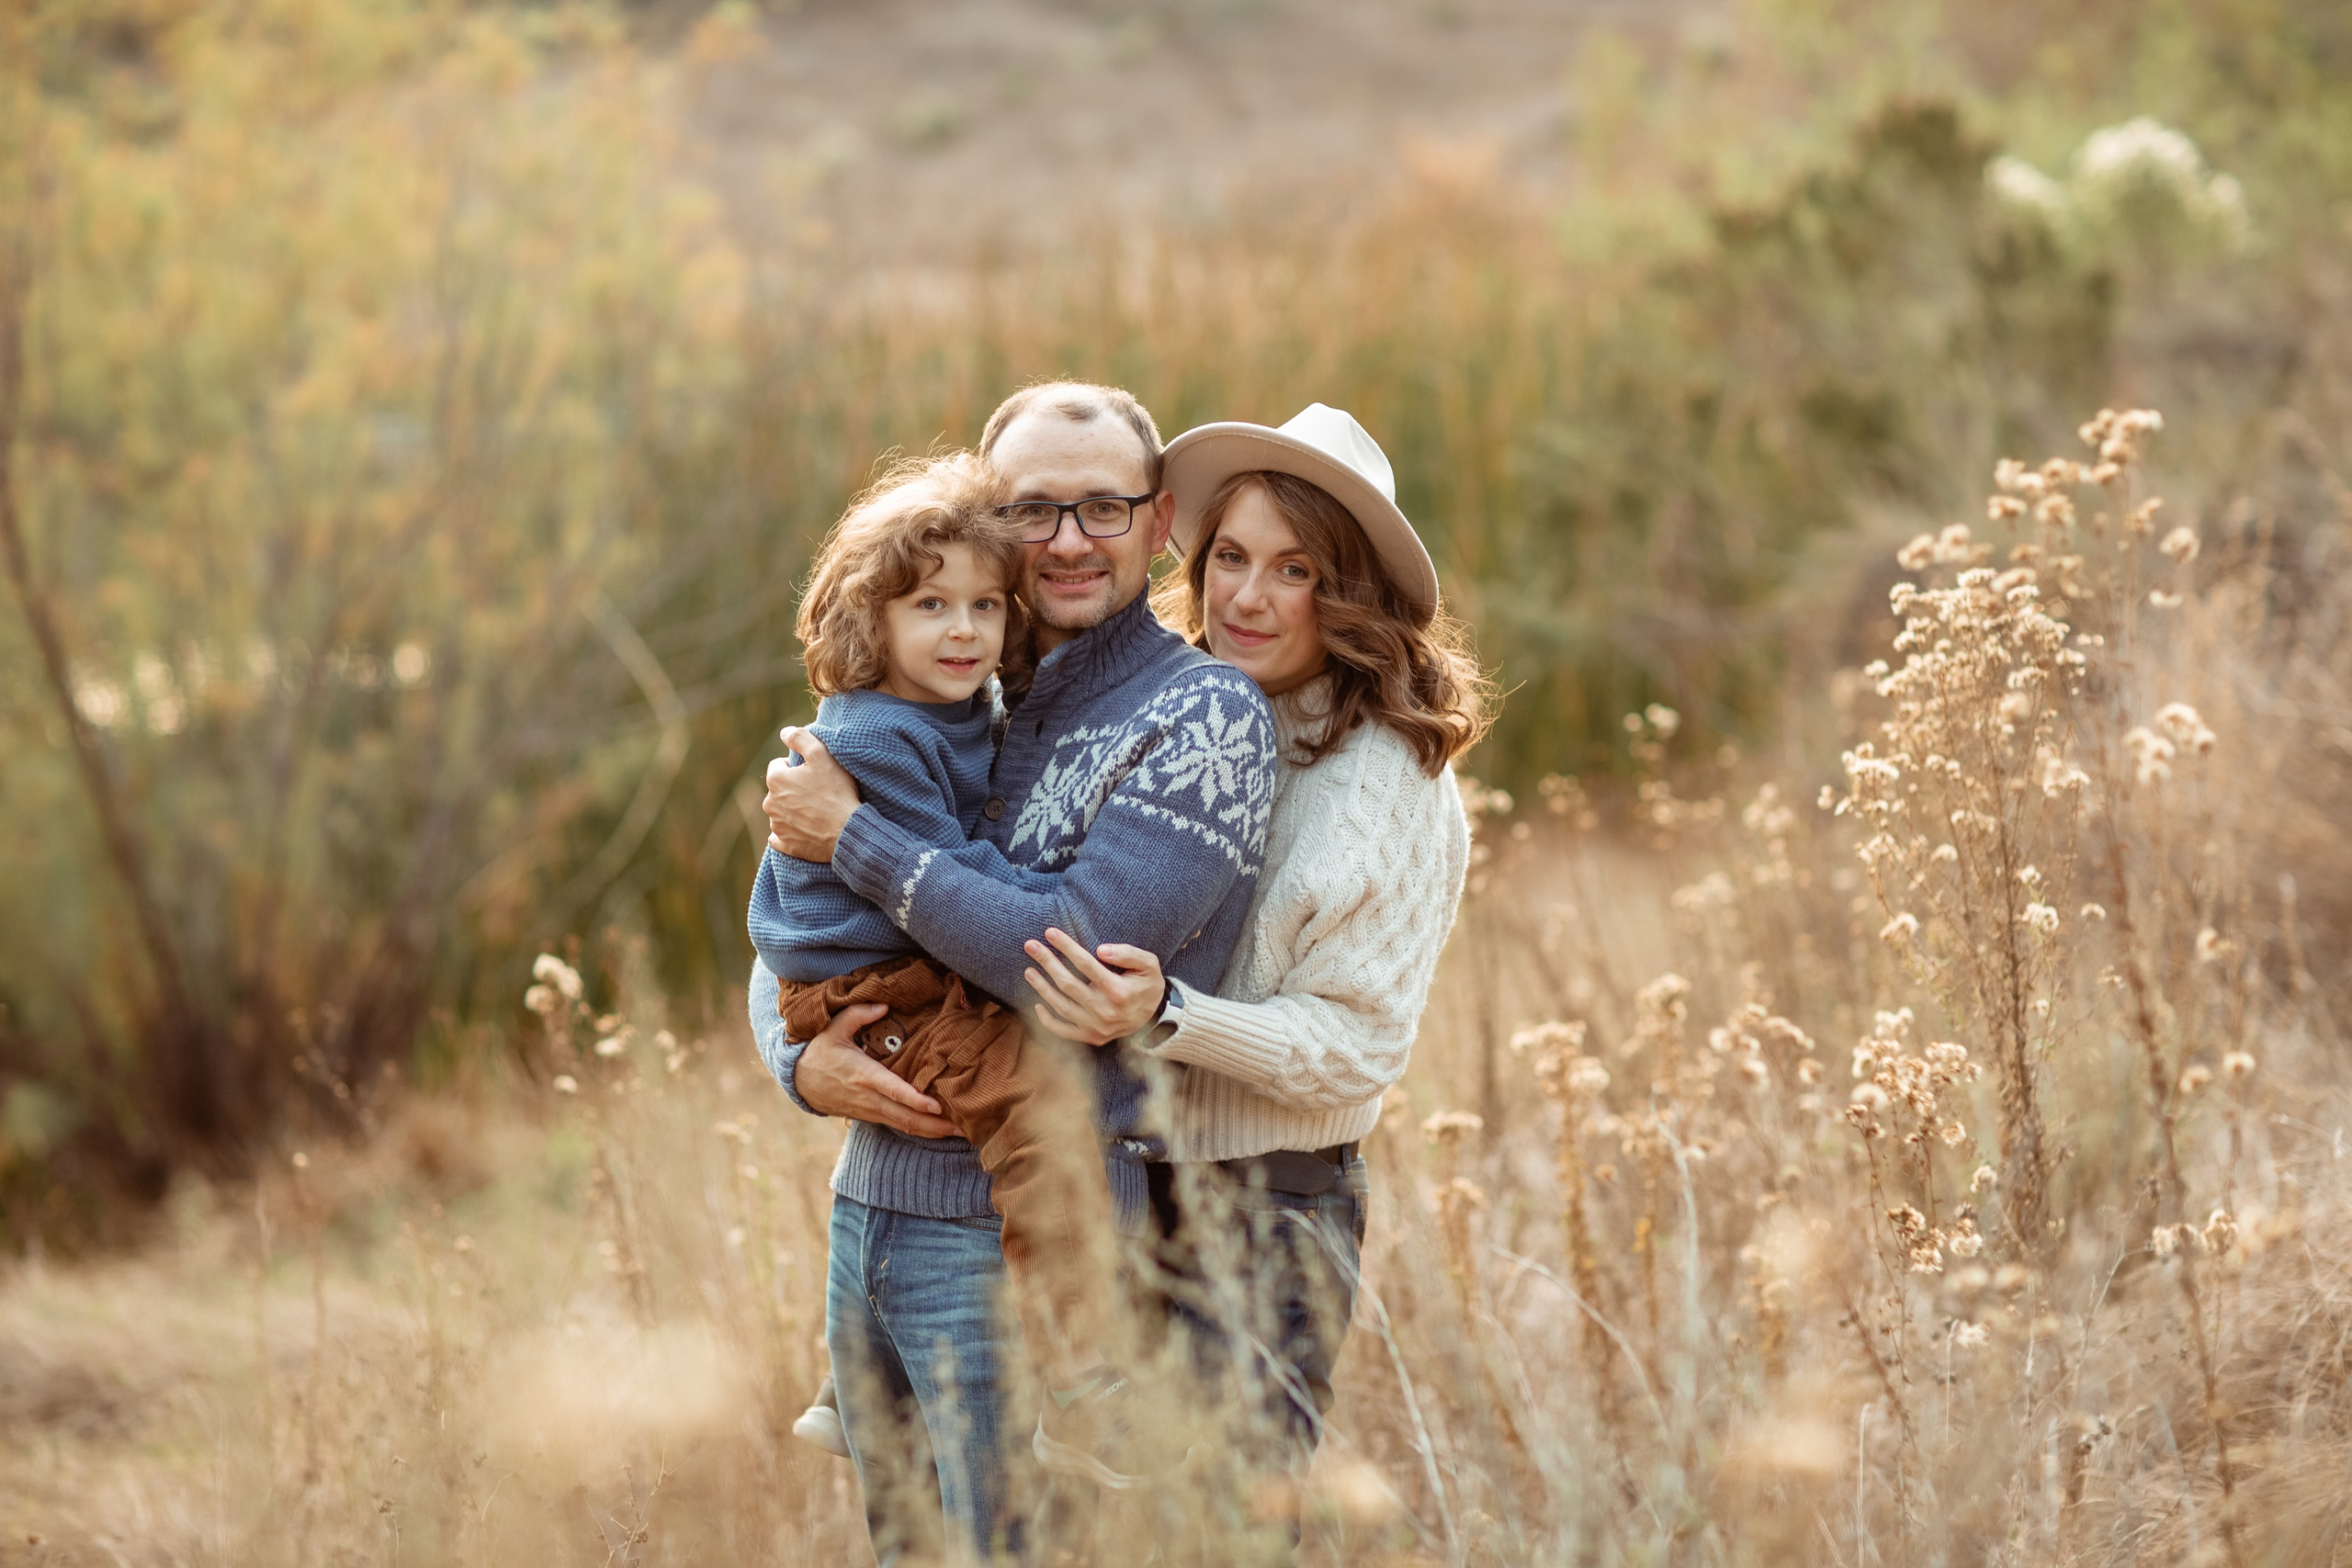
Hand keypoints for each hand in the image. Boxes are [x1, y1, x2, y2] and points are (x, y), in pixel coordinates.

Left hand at [764, 726, 860, 861]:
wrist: (846, 831)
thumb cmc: (836, 792)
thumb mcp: (822, 756)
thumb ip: (801, 739)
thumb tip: (784, 732)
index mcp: (776, 780)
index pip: (778, 765)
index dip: (796, 767)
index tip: (813, 773)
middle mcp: (770, 803)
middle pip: (779, 789)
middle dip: (793, 788)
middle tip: (817, 792)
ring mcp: (776, 825)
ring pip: (780, 811)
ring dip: (792, 809)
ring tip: (816, 810)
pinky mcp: (785, 844)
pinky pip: (780, 836)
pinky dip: (790, 831)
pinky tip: (805, 829)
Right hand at [791, 1002, 958, 1137]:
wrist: (800, 1079)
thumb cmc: (820, 1050)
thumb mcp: (834, 1026)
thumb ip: (859, 1014)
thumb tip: (884, 1005)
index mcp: (863, 1074)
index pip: (893, 1090)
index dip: (915, 1100)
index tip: (937, 1106)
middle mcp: (869, 1097)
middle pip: (905, 1116)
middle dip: (934, 1124)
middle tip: (964, 1128)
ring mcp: (870, 1110)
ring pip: (904, 1125)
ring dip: (931, 1131)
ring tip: (960, 1132)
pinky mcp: (871, 1116)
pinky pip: (898, 1125)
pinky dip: (919, 1129)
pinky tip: (938, 1129)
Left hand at [1023, 928, 1166, 1045]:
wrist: (1156, 1018)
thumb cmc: (1148, 985)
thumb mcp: (1148, 964)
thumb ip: (1127, 953)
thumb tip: (1100, 950)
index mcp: (1119, 991)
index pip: (1086, 964)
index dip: (1067, 947)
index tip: (1050, 933)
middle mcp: (1105, 1011)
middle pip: (1068, 984)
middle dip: (1047, 962)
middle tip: (1031, 946)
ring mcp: (1097, 1027)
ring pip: (1061, 1006)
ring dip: (1042, 987)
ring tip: (1029, 970)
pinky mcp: (1092, 1037)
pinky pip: (1064, 1031)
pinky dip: (1048, 1020)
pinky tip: (1037, 1004)